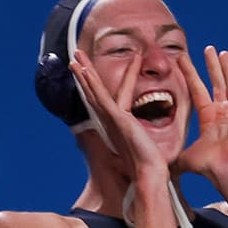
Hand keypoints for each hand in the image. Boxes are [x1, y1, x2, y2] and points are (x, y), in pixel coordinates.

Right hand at [70, 49, 171, 175]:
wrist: (150, 172)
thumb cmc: (149, 163)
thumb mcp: (145, 142)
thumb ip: (142, 134)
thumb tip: (146, 134)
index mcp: (116, 124)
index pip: (105, 98)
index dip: (98, 83)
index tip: (93, 70)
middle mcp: (110, 121)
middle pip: (94, 91)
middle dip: (86, 73)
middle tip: (77, 56)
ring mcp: (111, 119)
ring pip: (94, 90)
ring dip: (85, 72)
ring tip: (77, 54)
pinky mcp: (117, 118)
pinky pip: (101, 97)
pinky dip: (92, 83)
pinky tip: (85, 70)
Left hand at [176, 46, 227, 180]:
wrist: (227, 167)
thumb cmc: (209, 165)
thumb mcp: (185, 158)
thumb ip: (173, 160)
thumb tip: (158, 170)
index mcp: (208, 118)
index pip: (197, 89)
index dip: (190, 73)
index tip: (182, 59)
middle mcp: (223, 112)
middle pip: (216, 82)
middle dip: (211, 65)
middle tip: (207, 49)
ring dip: (225, 66)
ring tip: (220, 51)